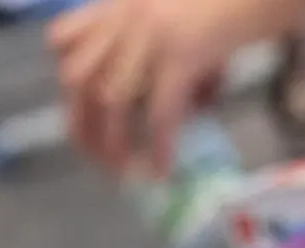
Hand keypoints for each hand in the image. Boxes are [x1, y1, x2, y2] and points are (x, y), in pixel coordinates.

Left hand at [48, 0, 297, 172]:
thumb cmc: (240, 0)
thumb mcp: (192, 21)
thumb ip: (179, 55)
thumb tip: (192, 103)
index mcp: (122, 5)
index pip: (64, 41)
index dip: (68, 81)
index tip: (84, 110)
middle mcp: (126, 16)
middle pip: (78, 79)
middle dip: (82, 126)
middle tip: (99, 160)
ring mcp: (150, 34)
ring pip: (111, 100)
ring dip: (115, 143)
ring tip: (128, 172)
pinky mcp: (181, 53)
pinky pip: (160, 109)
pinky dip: (159, 144)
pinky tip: (164, 167)